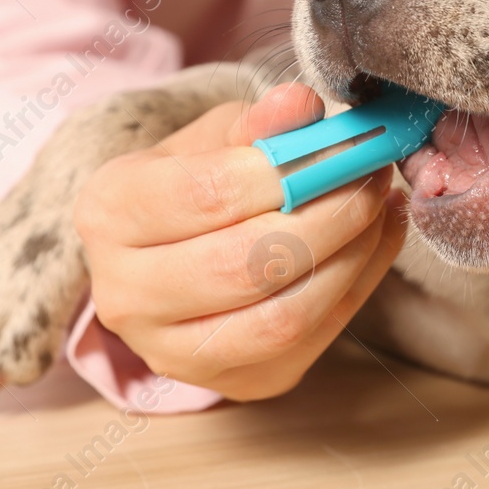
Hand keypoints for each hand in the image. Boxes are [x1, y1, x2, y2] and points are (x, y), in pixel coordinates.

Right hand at [74, 83, 404, 400]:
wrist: (172, 251)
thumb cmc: (194, 180)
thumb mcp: (216, 136)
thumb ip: (259, 122)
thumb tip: (301, 105)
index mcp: (109, 213)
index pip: (206, 195)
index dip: (287, 171)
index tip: (343, 144)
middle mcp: (127, 294)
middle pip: (245, 265)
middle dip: (330, 215)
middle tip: (373, 174)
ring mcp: (176, 352)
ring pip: (282, 318)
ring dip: (352, 256)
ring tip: (379, 205)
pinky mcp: (235, 382)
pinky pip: (311, 341)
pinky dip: (359, 286)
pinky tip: (377, 238)